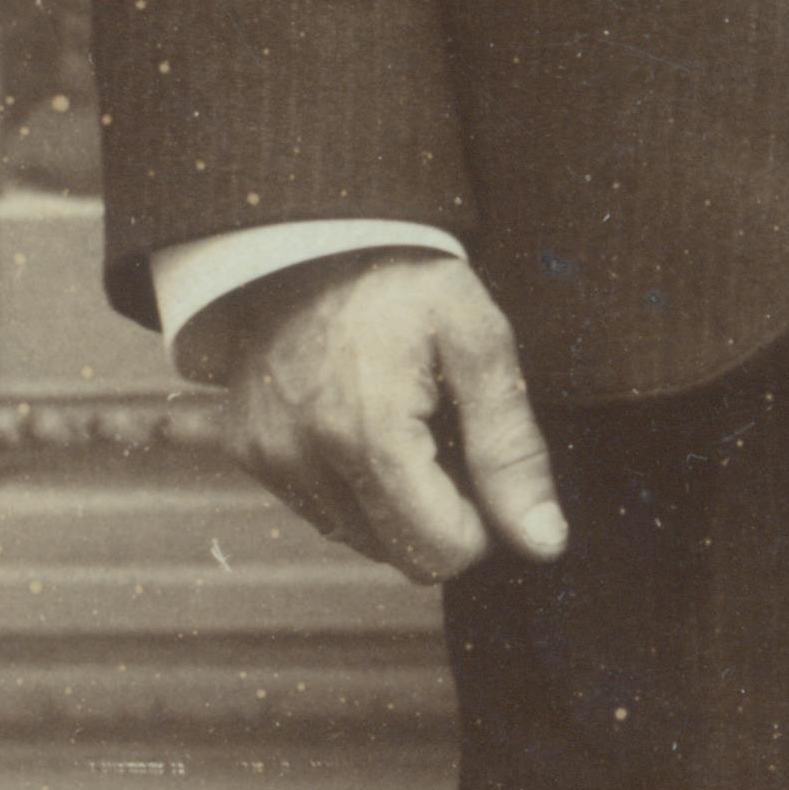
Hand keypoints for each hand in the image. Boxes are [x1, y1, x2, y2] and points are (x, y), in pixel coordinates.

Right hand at [182, 251, 570, 585]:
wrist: (311, 234)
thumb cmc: (403, 279)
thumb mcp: (479, 341)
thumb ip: (512, 449)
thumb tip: (543, 542)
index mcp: (368, 435)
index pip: (440, 552)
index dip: (482, 524)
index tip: (485, 468)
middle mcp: (304, 458)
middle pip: (399, 555)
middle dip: (438, 514)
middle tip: (446, 435)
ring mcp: (267, 457)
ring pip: (357, 537)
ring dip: (392, 502)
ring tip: (401, 419)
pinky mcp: (245, 449)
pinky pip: (315, 509)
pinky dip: (348, 486)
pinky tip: (359, 428)